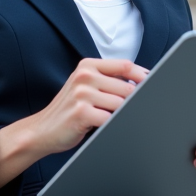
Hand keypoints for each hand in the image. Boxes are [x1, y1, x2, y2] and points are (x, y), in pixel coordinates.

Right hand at [0, 58, 147, 188]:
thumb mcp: (85, 86)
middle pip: (127, 88)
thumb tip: (141, 82)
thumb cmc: (69, 110)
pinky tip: (102, 126)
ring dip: (121, 115)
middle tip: (131, 110)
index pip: (125, 65)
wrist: (42, 130)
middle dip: (133, 101)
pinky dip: (111, 125)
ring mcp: (82, 94)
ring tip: (110, 119)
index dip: (143, 76)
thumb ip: (108, 81)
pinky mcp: (81, 112)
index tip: (153, 85)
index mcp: (87, 66)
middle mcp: (84, 76)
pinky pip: (110, 119)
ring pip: (120, 104)